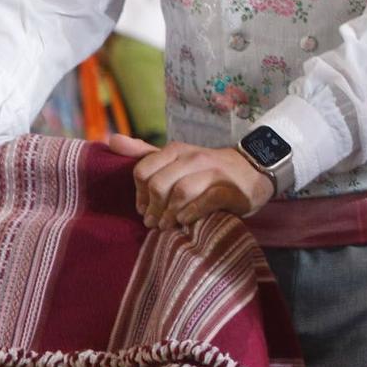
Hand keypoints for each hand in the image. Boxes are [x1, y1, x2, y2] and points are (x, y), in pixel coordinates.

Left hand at [118, 136, 273, 229]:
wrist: (254, 169)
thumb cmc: (209, 169)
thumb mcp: (177, 157)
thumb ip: (145, 152)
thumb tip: (111, 140)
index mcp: (177, 150)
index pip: (143, 170)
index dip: (138, 194)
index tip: (143, 208)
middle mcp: (194, 157)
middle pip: (159, 184)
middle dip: (152, 208)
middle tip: (153, 223)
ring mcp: (213, 173)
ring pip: (180, 192)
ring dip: (169, 214)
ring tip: (167, 226)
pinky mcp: (230, 190)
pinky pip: (204, 202)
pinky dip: (190, 214)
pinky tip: (186, 222)